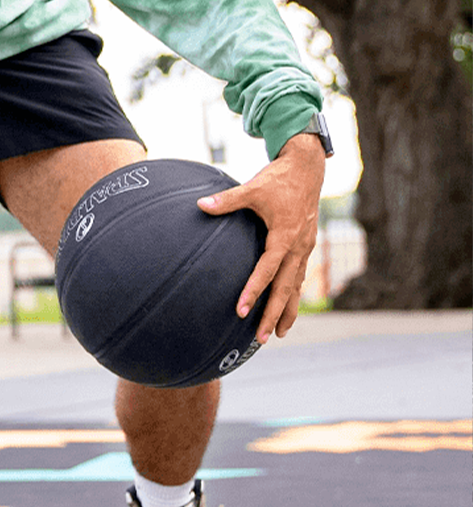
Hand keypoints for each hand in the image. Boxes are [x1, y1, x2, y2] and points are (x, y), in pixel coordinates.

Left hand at [197, 134, 325, 343]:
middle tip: (261, 338)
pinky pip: (300, 275)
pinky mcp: (306, 245)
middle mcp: (298, 246)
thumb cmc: (277, 179)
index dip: (254, 290)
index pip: (268, 270)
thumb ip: (226, 200)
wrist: (306, 168)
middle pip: (286, 287)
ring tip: (278, 334)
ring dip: (288, 310)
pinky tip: (287, 306)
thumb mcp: (252, 188)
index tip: (241, 309)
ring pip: (296, 285)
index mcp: (284, 236)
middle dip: (274, 314)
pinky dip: (293, 293)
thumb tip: (200, 205)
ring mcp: (305, 247)